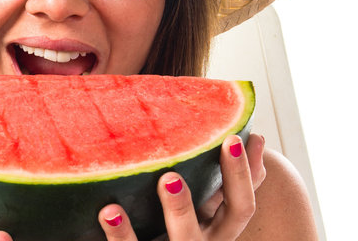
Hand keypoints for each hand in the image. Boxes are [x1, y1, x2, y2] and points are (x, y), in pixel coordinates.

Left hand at [96, 133, 265, 240]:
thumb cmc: (182, 230)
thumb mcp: (206, 212)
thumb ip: (223, 183)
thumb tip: (258, 137)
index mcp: (217, 230)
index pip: (242, 205)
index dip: (244, 175)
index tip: (234, 137)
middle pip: (228, 220)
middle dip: (223, 185)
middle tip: (216, 144)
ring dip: (179, 209)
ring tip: (168, 179)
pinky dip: (121, 234)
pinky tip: (109, 211)